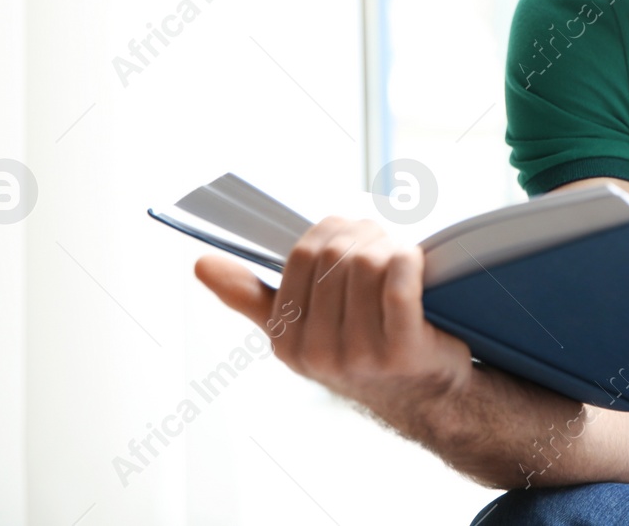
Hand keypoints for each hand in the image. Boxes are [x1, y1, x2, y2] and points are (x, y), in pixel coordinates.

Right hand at [195, 216, 472, 413]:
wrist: (427, 397)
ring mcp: (360, 356)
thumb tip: (201, 264)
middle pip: (335, 256)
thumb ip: (251, 298)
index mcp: (286, 342)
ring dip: (390, 248)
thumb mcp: (302, 333)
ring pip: (367, 265)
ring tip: (401, 257)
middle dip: (364, 236)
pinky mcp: (403, 351)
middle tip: (383, 241)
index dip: (331, 231)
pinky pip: (398, 283)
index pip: (301, 256)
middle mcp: (318, 354)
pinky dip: (409, 261)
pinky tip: (416, 264)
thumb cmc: (364, 351)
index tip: (351, 234)